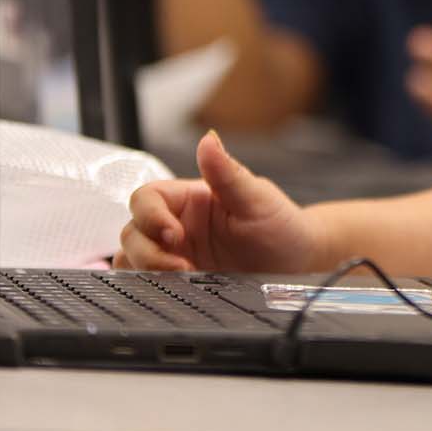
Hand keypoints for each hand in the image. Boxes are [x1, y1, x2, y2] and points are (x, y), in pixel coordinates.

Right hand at [115, 131, 321, 272]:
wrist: (300, 266)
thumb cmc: (282, 227)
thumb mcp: (257, 198)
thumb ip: (227, 172)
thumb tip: (208, 139)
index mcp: (189, 198)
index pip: (146, 199)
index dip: (150, 216)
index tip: (173, 235)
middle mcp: (177, 225)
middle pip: (133, 231)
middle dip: (149, 250)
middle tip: (182, 267)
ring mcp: (176, 256)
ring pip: (131, 258)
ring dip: (145, 269)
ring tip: (181, 280)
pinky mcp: (180, 283)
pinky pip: (146, 283)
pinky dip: (149, 287)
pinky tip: (173, 290)